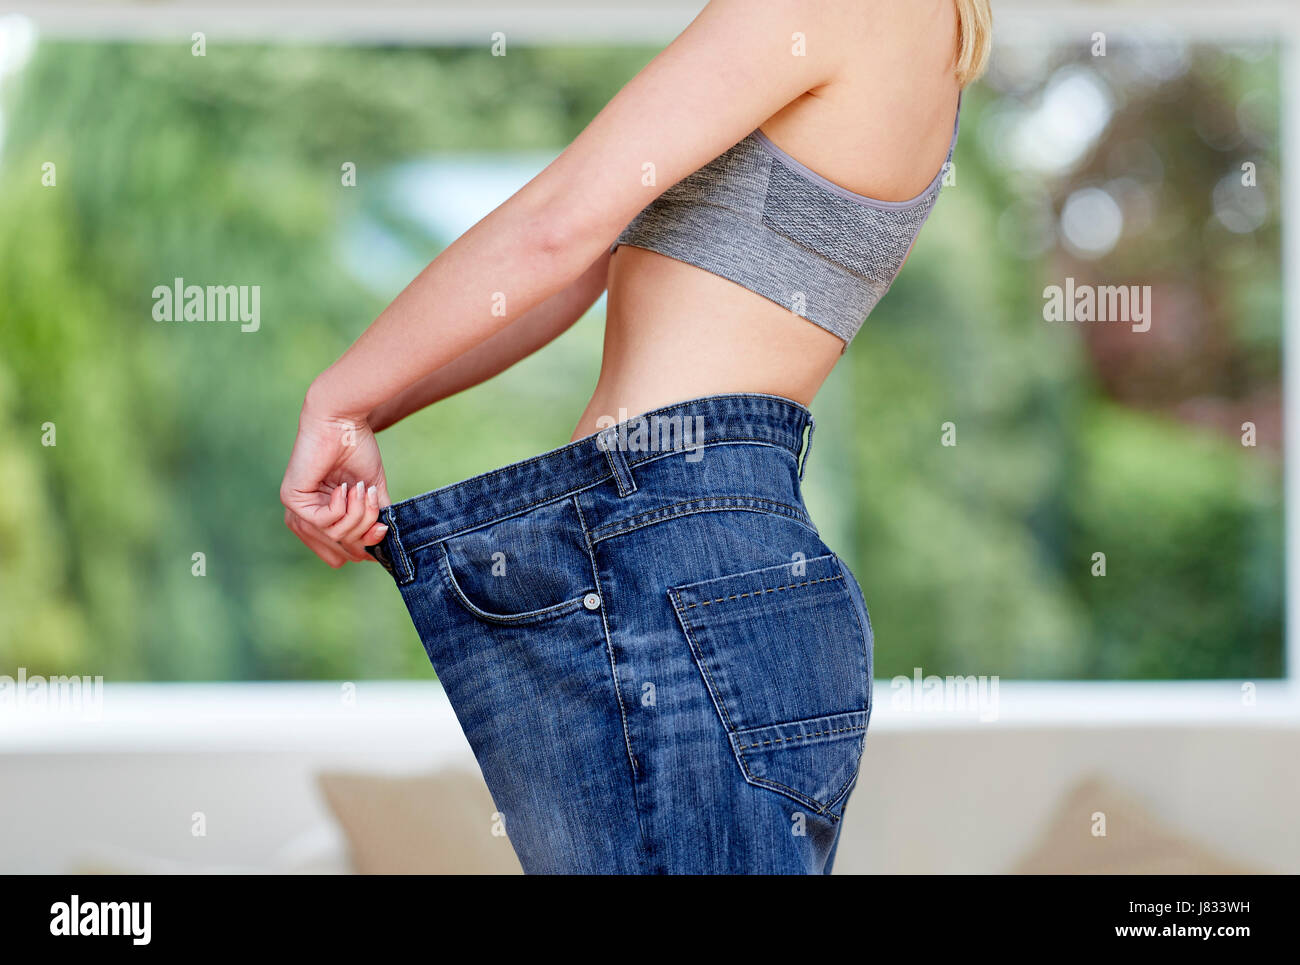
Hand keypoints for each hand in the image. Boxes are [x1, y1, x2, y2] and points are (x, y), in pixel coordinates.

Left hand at [280, 401, 390, 566]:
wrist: (343, 419)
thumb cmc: (357, 447)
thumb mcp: (371, 491)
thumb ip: (374, 517)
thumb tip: (384, 547)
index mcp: (322, 513)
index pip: (338, 552)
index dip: (363, 549)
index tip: (382, 532)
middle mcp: (306, 514)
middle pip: (340, 547)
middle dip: (364, 534)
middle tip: (378, 511)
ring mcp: (297, 508)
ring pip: (335, 535)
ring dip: (357, 515)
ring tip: (362, 490)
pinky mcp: (291, 499)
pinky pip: (323, 521)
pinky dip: (341, 507)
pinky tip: (345, 488)